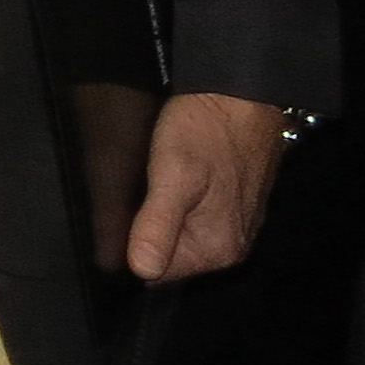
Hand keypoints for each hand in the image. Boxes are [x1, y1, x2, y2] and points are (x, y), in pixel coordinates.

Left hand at [124, 92, 288, 281]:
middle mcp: (233, 243)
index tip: (122, 214)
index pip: (159, 272)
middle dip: (147, 227)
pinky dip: (177, 197)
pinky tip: (168, 173)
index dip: (133, 246)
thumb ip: (157, 225)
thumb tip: (141, 270)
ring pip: (180, 231)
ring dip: (160, 211)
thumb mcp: (173, 175)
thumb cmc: (208, 130)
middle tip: (137, 189)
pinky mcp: (234, 200)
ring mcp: (238, 222)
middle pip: (170, 252)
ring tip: (150, 179)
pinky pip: (195, 213)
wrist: (242, 92)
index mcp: (220, 248)